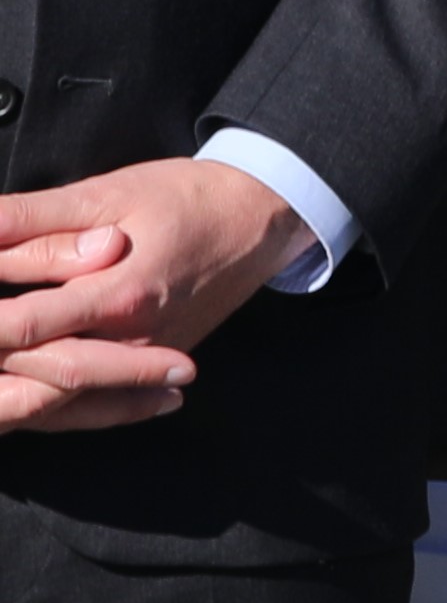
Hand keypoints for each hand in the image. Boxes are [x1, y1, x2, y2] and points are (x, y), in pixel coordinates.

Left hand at [0, 157, 314, 432]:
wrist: (266, 216)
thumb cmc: (187, 196)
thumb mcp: (107, 193)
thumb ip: (32, 220)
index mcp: (119, 295)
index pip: (21, 327)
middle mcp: (132, 340)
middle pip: (36, 378)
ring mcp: (144, 359)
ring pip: (60, 403)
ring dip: (14, 397)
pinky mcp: (153, 364)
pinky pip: (93, 408)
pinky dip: (54, 409)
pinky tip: (28, 405)